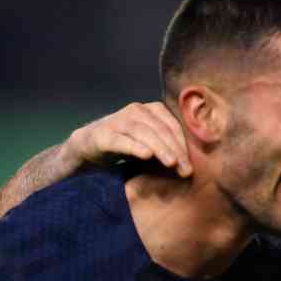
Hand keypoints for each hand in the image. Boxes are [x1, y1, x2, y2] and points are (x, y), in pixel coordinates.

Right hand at [63, 101, 191, 176]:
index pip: (172, 126)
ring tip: (171, 163)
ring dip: (160, 148)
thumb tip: (191, 165)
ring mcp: (118, 120)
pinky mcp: (104, 134)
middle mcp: (136, 111)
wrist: (89, 146)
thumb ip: (168, 147)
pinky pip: (122, 140)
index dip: (183, 145)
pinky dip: (135, 147)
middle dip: (175, 150)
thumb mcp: (150, 143)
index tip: (191, 166)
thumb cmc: (126, 144)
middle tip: (185, 170)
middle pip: (161, 129)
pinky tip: (146, 155)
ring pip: (144, 133)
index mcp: (151, 110)